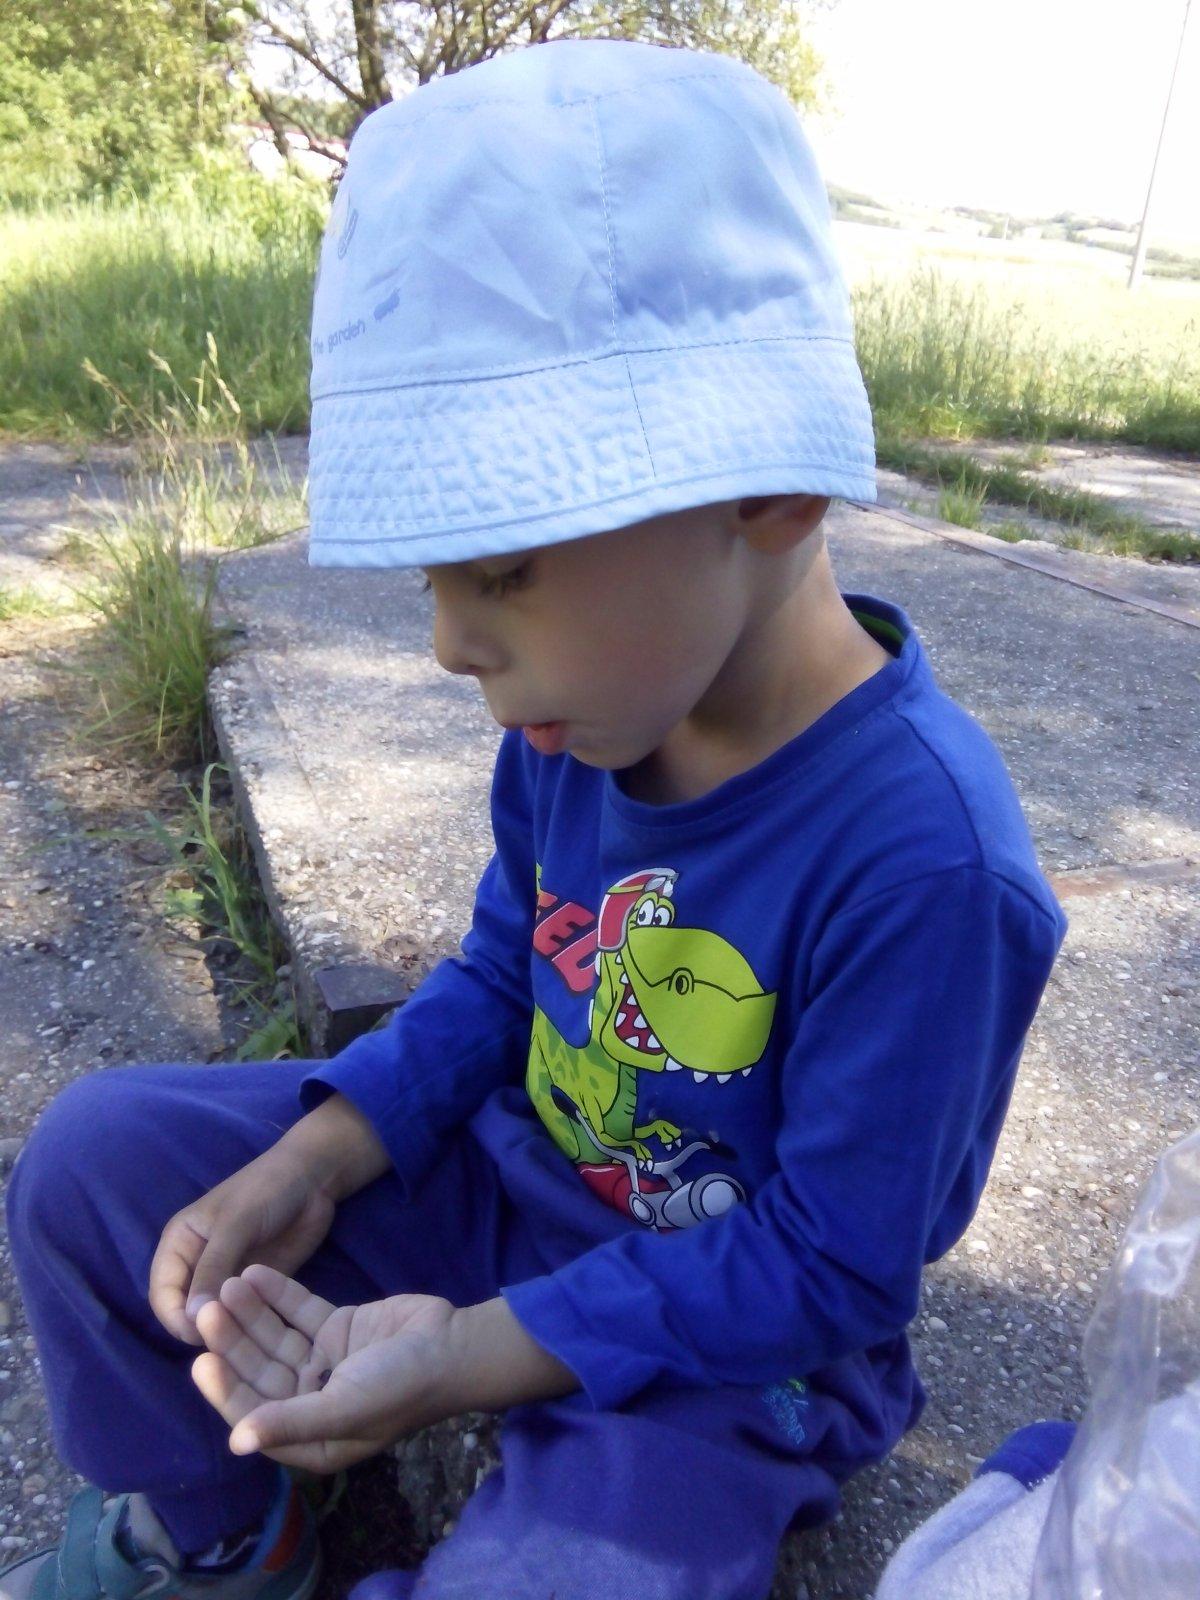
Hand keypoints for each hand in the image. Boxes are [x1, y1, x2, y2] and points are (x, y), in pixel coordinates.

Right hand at [150, 1147, 338, 1347]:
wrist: (313, 1180)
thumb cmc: (265, 1190)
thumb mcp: (235, 1224)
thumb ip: (213, 1267)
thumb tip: (191, 1316)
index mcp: (179, 1244)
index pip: (162, 1293)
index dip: (174, 1317)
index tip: (198, 1333)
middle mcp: (197, 1266)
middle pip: (185, 1310)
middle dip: (200, 1327)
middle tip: (226, 1341)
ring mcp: (226, 1279)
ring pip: (215, 1316)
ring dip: (225, 1329)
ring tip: (245, 1340)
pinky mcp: (254, 1288)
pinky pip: (243, 1314)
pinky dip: (247, 1325)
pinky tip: (262, 1333)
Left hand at [190, 1262, 458, 1472]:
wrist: (452, 1346)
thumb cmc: (399, 1388)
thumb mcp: (344, 1409)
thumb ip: (290, 1422)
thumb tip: (235, 1444)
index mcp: (310, 1437)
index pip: (256, 1414)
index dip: (227, 1390)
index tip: (202, 1360)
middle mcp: (311, 1401)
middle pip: (260, 1370)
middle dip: (234, 1342)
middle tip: (207, 1309)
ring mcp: (323, 1362)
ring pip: (274, 1337)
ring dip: (250, 1314)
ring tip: (226, 1285)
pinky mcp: (337, 1327)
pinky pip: (298, 1311)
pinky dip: (277, 1294)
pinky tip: (254, 1274)